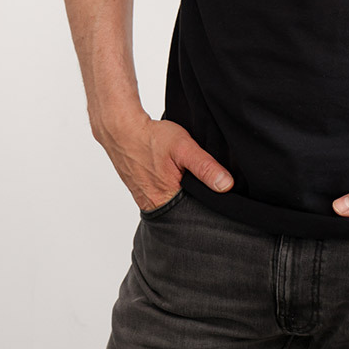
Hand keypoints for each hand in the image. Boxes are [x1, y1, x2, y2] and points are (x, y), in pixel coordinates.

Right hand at [97, 113, 232, 211]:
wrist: (122, 130)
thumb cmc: (151, 138)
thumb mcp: (184, 148)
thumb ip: (205, 167)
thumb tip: (226, 186)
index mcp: (165, 202)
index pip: (194, 218)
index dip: (209, 210)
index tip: (221, 201)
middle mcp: (152, 206)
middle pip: (183, 214)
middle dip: (197, 204)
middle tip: (207, 187)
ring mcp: (144, 200)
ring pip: (173, 206)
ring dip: (184, 196)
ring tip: (192, 182)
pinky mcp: (141, 191)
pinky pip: (162, 197)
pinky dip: (172, 190)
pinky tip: (176, 178)